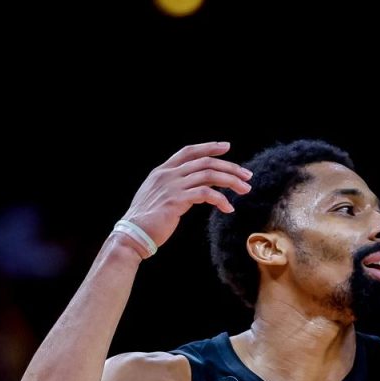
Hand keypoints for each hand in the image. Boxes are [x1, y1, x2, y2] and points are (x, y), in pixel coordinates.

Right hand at [121, 142, 252, 248]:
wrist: (133, 233)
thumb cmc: (147, 220)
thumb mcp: (158, 196)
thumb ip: (173, 187)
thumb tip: (192, 188)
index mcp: (162, 171)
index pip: (189, 151)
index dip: (209, 147)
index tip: (226, 147)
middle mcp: (168, 174)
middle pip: (205, 162)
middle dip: (229, 166)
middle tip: (247, 175)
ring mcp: (172, 186)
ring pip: (209, 175)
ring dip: (231, 181)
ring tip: (245, 189)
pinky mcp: (177, 200)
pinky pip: (206, 194)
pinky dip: (220, 199)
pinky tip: (228, 208)